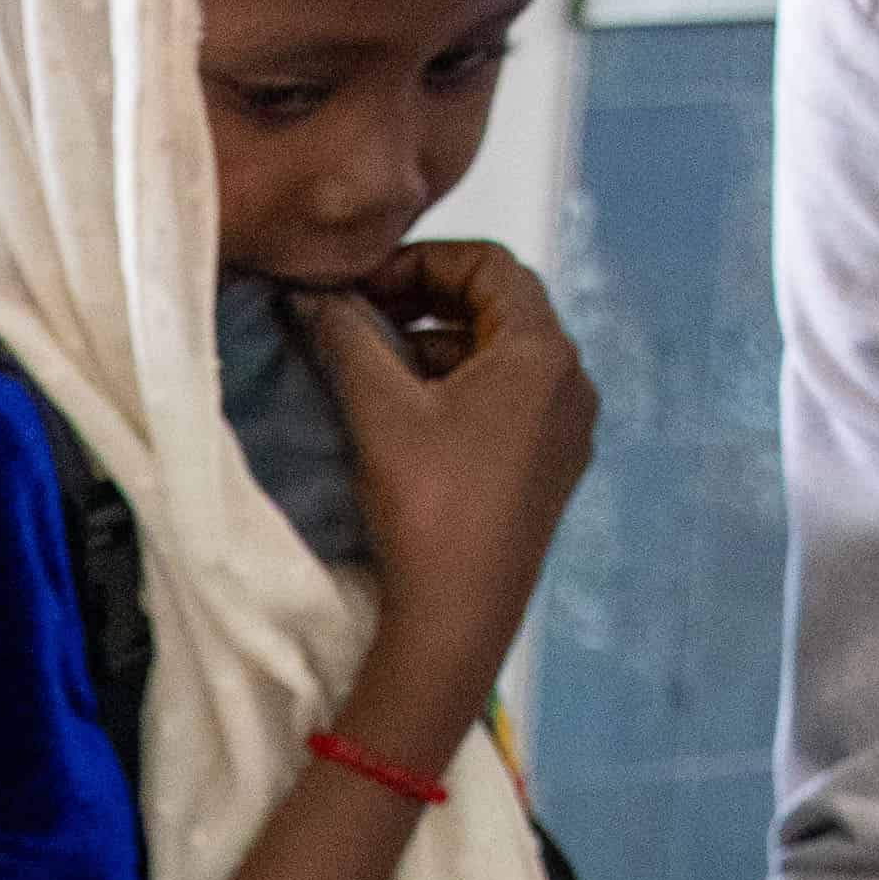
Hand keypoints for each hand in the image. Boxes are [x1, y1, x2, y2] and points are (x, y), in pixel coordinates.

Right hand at [292, 242, 597, 743]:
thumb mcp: (379, 410)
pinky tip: (405, 414)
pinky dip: (458, 388)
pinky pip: (509, 401)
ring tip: (371, 365)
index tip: (362, 284)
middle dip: (425, 301)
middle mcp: (571, 382)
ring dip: (435, 346)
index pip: (488, 264)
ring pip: (500, 357)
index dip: (420, 260)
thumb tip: (307, 293)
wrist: (459, 619)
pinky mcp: (552, 468)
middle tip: (359, 315)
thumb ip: (343, 336)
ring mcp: (567, 429)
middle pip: (499, 307)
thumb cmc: (428, 505)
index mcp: (544, 353)